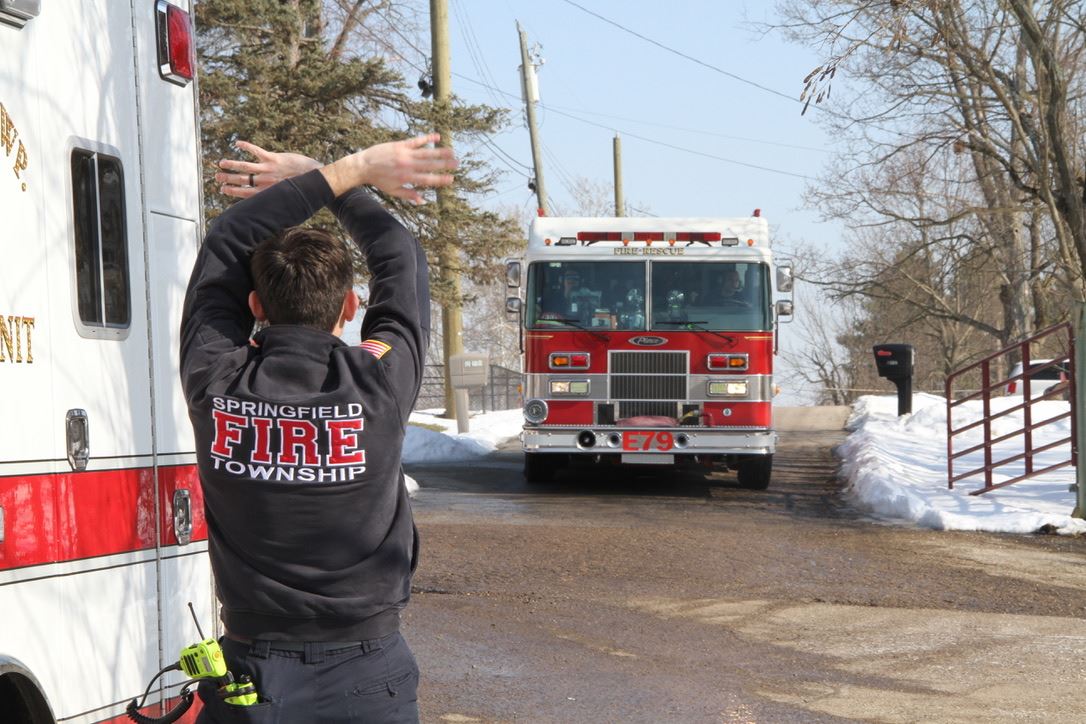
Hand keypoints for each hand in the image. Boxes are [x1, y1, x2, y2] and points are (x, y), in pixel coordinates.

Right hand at [215, 141, 322, 198]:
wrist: (315, 178)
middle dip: (227, 179)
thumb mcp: (288, 200)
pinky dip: (246, 146)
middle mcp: (265, 182)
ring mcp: (268, 169)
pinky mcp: (273, 158)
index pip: (245, 193)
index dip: (232, 191)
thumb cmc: (303, 190)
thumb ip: (276, 201)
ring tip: (221, 163)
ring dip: (231, 164)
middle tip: (216, 177)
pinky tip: (237, 143)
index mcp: (267, 193)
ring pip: (245, 166)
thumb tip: (271, 212)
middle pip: (241, 180)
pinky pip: (256, 150)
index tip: (223, 190)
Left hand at [321, 133, 456, 202]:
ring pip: (426, 153)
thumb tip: (423, 201)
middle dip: (444, 165)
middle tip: (457, 164)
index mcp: (407, 178)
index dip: (440, 179)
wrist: (363, 166)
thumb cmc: (379, 180)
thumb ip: (409, 195)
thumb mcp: (394, 191)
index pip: (428, 179)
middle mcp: (408, 166)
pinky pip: (416, 141)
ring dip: (440, 152)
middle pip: (430, 165)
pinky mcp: (400, 145)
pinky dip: (427, 138)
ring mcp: (405, 154)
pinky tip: (437, 137)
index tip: (451, 179)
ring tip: (452, 152)